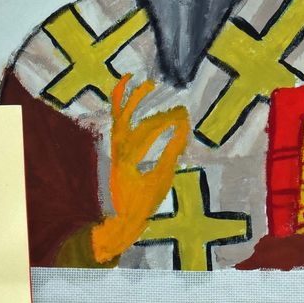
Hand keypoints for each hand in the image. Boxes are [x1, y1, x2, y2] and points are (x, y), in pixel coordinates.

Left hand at [92, 75, 190, 263]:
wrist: (120, 219)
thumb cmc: (142, 203)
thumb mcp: (161, 180)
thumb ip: (171, 153)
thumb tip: (182, 129)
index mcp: (128, 157)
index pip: (151, 131)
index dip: (171, 123)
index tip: (188, 119)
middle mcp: (118, 148)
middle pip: (141, 124)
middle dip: (163, 117)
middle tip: (182, 110)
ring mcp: (115, 148)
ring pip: (121, 116)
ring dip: (132, 99)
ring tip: (145, 83)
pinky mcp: (116, 149)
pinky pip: (117, 122)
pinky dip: (121, 107)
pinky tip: (129, 98)